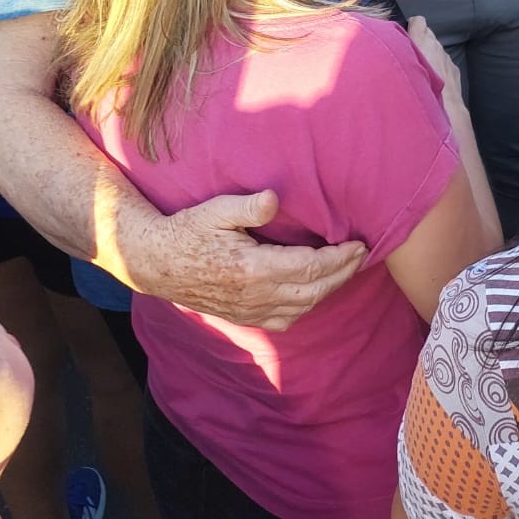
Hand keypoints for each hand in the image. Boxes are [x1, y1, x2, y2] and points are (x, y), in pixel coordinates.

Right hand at [152, 190, 364, 328]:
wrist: (156, 263)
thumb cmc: (187, 231)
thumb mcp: (215, 210)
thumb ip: (247, 207)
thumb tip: (275, 199)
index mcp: (254, 268)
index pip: (310, 267)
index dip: (340, 258)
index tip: (359, 245)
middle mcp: (255, 295)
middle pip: (314, 290)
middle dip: (343, 274)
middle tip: (362, 256)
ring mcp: (249, 310)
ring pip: (302, 307)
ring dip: (328, 290)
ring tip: (345, 270)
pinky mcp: (243, 316)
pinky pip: (284, 320)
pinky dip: (306, 306)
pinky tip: (315, 291)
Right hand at [407, 16, 462, 99]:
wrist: (444, 105)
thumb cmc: (421, 86)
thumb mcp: (402, 64)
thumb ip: (399, 51)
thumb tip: (393, 47)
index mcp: (422, 39)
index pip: (418, 21)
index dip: (412, 26)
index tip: (407, 34)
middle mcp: (435, 44)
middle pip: (427, 36)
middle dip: (420, 42)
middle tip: (410, 56)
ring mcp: (446, 56)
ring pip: (436, 50)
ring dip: (429, 56)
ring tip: (420, 70)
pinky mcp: (453, 68)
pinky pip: (444, 63)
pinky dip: (438, 67)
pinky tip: (432, 79)